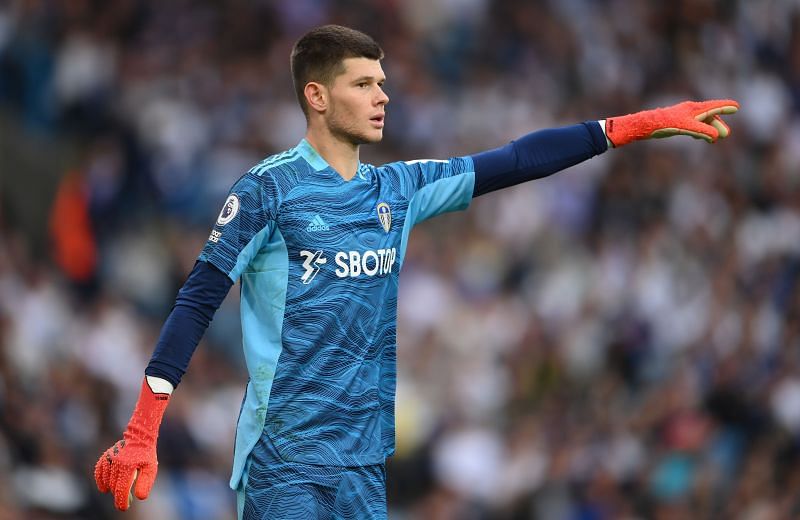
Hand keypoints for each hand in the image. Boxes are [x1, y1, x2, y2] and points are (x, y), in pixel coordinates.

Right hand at [94, 378, 169, 510]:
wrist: (139, 436)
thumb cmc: (146, 454)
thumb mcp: (151, 468)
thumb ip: (145, 483)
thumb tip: (139, 497)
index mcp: (127, 466)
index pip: (121, 489)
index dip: (121, 502)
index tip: (123, 508)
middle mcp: (116, 462)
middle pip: (114, 487)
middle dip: (119, 495)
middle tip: (126, 500)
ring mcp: (108, 459)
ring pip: (106, 481)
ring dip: (111, 488)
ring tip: (120, 489)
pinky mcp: (104, 457)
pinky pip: (98, 472)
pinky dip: (100, 481)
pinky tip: (105, 488)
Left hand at [606, 99, 739, 146]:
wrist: (646, 125)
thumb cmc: (665, 124)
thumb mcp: (686, 128)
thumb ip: (702, 131)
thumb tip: (716, 136)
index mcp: (694, 109)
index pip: (714, 107)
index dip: (725, 107)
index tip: (737, 107)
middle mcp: (690, 110)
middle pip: (709, 116)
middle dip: (718, 124)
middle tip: (726, 134)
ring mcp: (683, 116)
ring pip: (701, 121)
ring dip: (709, 129)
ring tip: (715, 139)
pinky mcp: (676, 123)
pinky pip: (693, 125)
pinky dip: (700, 131)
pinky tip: (699, 137)